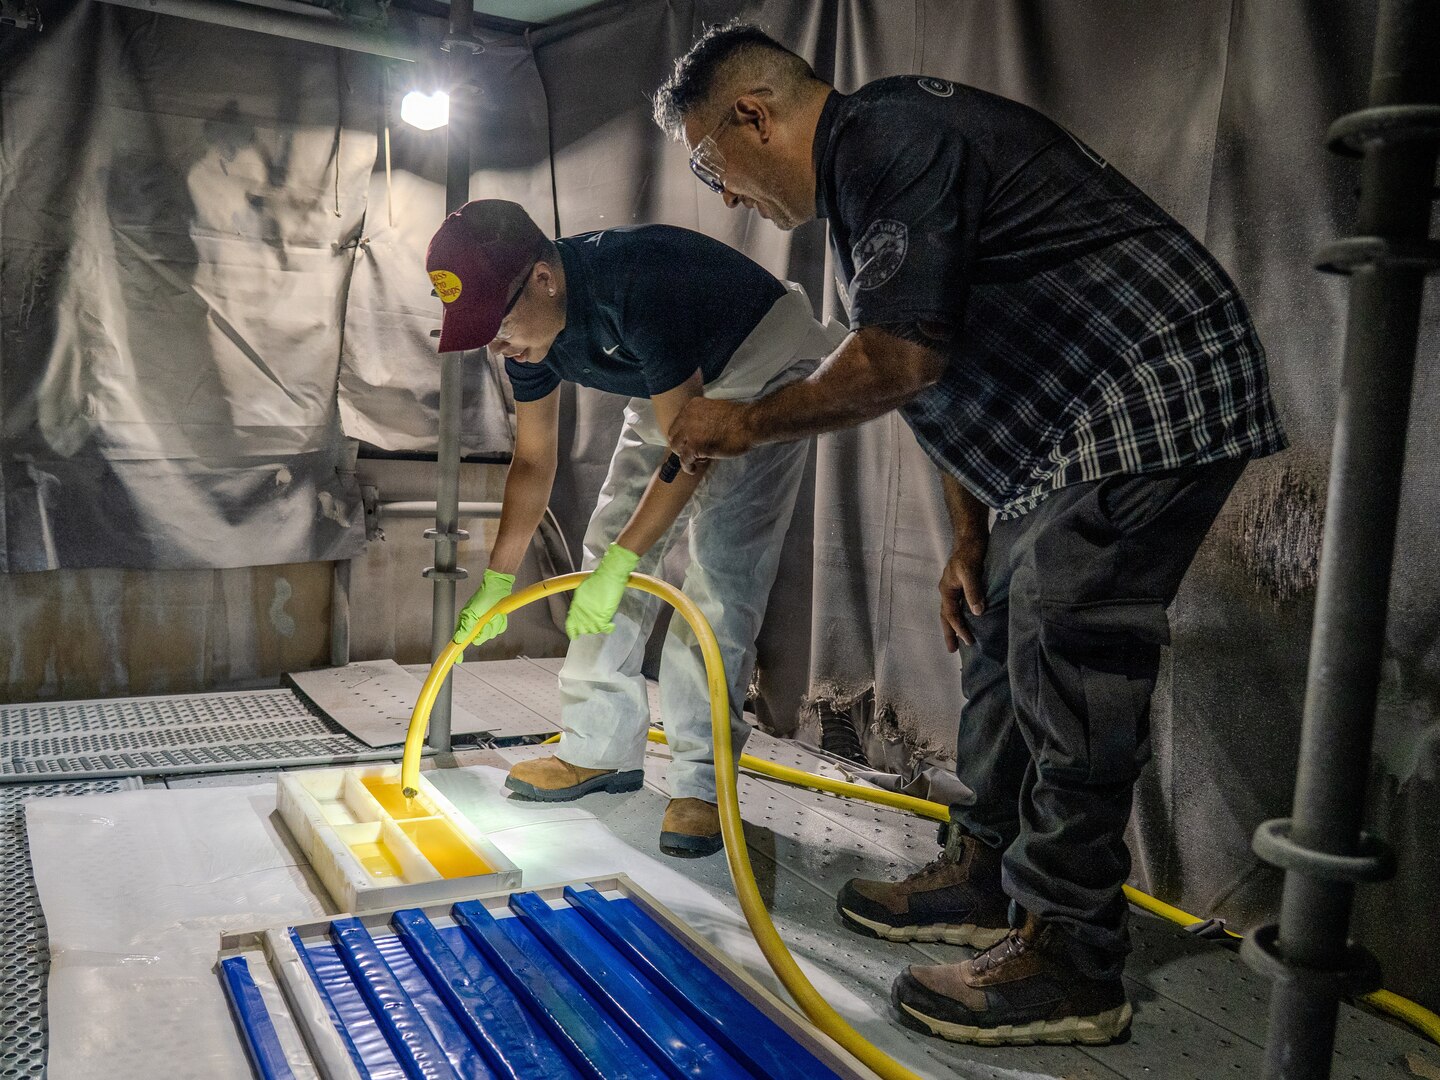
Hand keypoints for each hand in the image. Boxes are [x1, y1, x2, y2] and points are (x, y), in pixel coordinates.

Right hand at [453, 568, 515, 657]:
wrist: (498, 587)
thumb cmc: (483, 596)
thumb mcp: (471, 612)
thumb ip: (465, 626)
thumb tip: (458, 640)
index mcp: (466, 623)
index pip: (460, 640)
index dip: (458, 651)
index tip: (458, 660)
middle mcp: (475, 625)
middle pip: (480, 639)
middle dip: (486, 631)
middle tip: (488, 621)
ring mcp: (486, 623)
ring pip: (491, 634)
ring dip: (495, 624)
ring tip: (495, 614)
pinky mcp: (495, 621)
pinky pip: (499, 628)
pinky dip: (501, 622)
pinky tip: (500, 614)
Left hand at [566, 543, 639, 637]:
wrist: (609, 576)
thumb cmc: (597, 579)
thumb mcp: (582, 590)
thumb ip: (580, 602)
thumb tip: (580, 610)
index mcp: (576, 605)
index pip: (571, 624)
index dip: (572, 631)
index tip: (575, 636)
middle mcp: (582, 612)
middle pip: (582, 629)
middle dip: (587, 629)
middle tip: (592, 625)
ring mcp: (592, 615)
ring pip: (593, 630)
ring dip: (598, 628)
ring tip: (602, 623)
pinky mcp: (603, 616)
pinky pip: (604, 628)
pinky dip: (608, 628)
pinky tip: (610, 625)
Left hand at [667, 397, 753, 473]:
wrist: (750, 424)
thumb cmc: (740, 418)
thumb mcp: (715, 410)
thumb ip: (703, 418)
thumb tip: (698, 432)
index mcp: (692, 406)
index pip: (678, 423)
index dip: (683, 435)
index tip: (689, 442)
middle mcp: (687, 417)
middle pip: (674, 435)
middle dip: (682, 445)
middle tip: (692, 452)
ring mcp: (690, 432)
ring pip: (677, 448)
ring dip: (685, 455)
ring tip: (697, 460)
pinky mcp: (696, 446)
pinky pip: (684, 460)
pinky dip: (687, 466)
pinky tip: (693, 469)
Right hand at [939, 532, 986, 651]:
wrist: (971, 536)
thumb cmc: (969, 552)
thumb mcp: (970, 571)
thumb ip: (973, 591)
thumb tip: (977, 612)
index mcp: (946, 590)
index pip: (952, 615)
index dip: (959, 629)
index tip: (969, 641)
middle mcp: (948, 590)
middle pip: (946, 616)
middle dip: (949, 633)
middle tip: (952, 650)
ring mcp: (954, 587)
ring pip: (952, 611)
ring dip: (954, 626)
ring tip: (958, 639)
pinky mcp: (963, 584)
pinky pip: (959, 604)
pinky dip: (962, 615)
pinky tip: (969, 619)